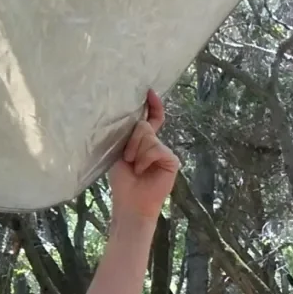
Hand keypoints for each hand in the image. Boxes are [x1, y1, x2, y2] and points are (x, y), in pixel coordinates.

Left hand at [110, 91, 179, 219]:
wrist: (131, 201)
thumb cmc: (123, 180)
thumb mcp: (121, 152)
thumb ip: (131, 135)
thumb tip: (140, 121)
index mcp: (144, 140)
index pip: (152, 119)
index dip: (152, 105)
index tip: (150, 91)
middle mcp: (156, 143)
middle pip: (143, 125)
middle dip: (132, 141)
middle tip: (127, 158)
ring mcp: (165, 152)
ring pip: (148, 137)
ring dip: (136, 152)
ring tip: (134, 167)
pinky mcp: (172, 160)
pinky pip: (156, 149)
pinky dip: (145, 159)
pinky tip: (142, 170)